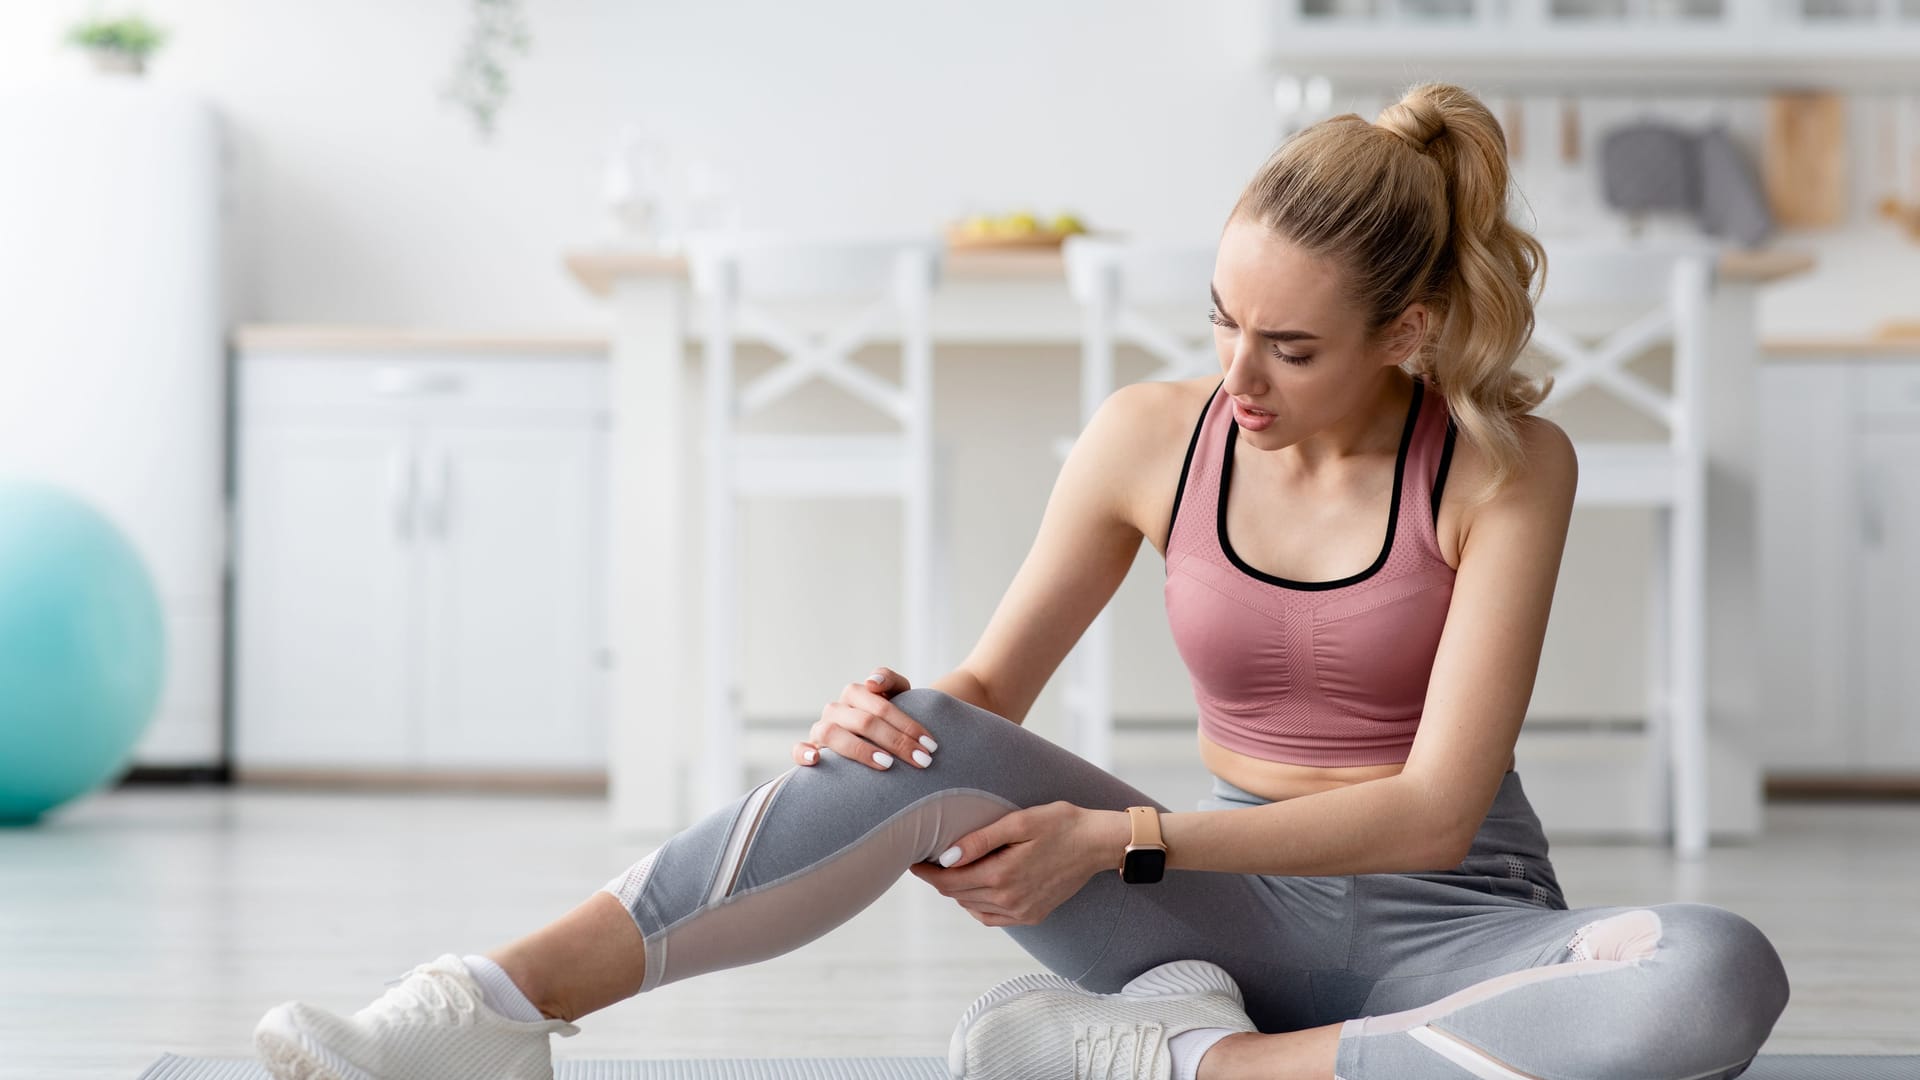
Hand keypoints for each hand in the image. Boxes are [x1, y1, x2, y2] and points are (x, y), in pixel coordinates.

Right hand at [792, 667, 939, 771]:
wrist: (876, 737)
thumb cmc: (889, 718)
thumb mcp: (897, 694)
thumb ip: (891, 680)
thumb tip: (872, 683)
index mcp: (856, 694)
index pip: (881, 707)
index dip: (907, 725)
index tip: (929, 745)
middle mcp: (837, 709)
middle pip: (864, 722)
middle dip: (896, 742)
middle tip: (921, 760)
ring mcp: (821, 728)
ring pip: (833, 733)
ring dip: (860, 749)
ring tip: (887, 764)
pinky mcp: (811, 747)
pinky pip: (798, 748)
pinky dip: (803, 752)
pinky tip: (816, 760)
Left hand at [907, 801, 1116, 926]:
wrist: (1098, 843)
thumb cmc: (1061, 824)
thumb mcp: (1019, 822)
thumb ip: (980, 840)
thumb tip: (945, 857)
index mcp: (1002, 875)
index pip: (948, 881)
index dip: (926, 873)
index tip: (913, 861)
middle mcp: (1009, 900)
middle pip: (957, 894)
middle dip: (939, 879)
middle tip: (928, 860)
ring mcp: (1022, 911)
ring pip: (972, 907)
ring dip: (958, 891)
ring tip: (951, 870)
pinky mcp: (1032, 915)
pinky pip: (992, 917)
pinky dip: (977, 905)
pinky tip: (977, 887)